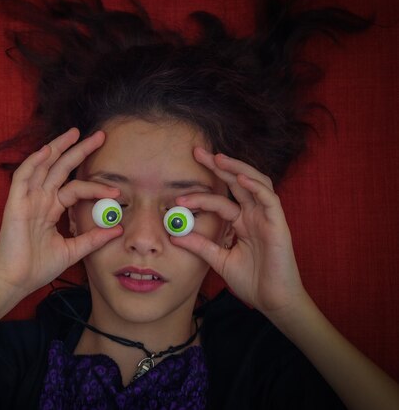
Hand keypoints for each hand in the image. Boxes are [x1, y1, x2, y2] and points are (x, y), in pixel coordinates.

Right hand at [0, 128, 122, 295]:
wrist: (17, 282)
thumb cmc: (38, 268)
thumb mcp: (72, 250)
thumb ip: (92, 238)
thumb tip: (117, 228)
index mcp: (51, 209)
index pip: (75, 188)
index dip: (95, 186)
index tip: (116, 189)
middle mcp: (40, 199)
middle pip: (60, 168)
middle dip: (79, 150)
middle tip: (100, 136)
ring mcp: (27, 200)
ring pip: (43, 166)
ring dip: (58, 148)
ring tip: (75, 133)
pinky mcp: (15, 204)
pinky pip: (23, 177)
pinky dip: (34, 163)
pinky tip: (48, 151)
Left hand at [171, 147, 306, 317]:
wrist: (273, 302)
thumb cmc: (252, 281)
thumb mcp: (218, 260)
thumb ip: (200, 246)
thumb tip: (174, 235)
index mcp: (241, 222)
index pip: (220, 200)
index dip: (200, 195)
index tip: (178, 197)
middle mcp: (254, 215)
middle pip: (236, 182)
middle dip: (218, 166)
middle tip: (196, 152)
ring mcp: (267, 218)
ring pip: (254, 183)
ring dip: (236, 168)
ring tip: (218, 159)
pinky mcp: (279, 225)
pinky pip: (269, 199)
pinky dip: (256, 186)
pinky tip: (241, 179)